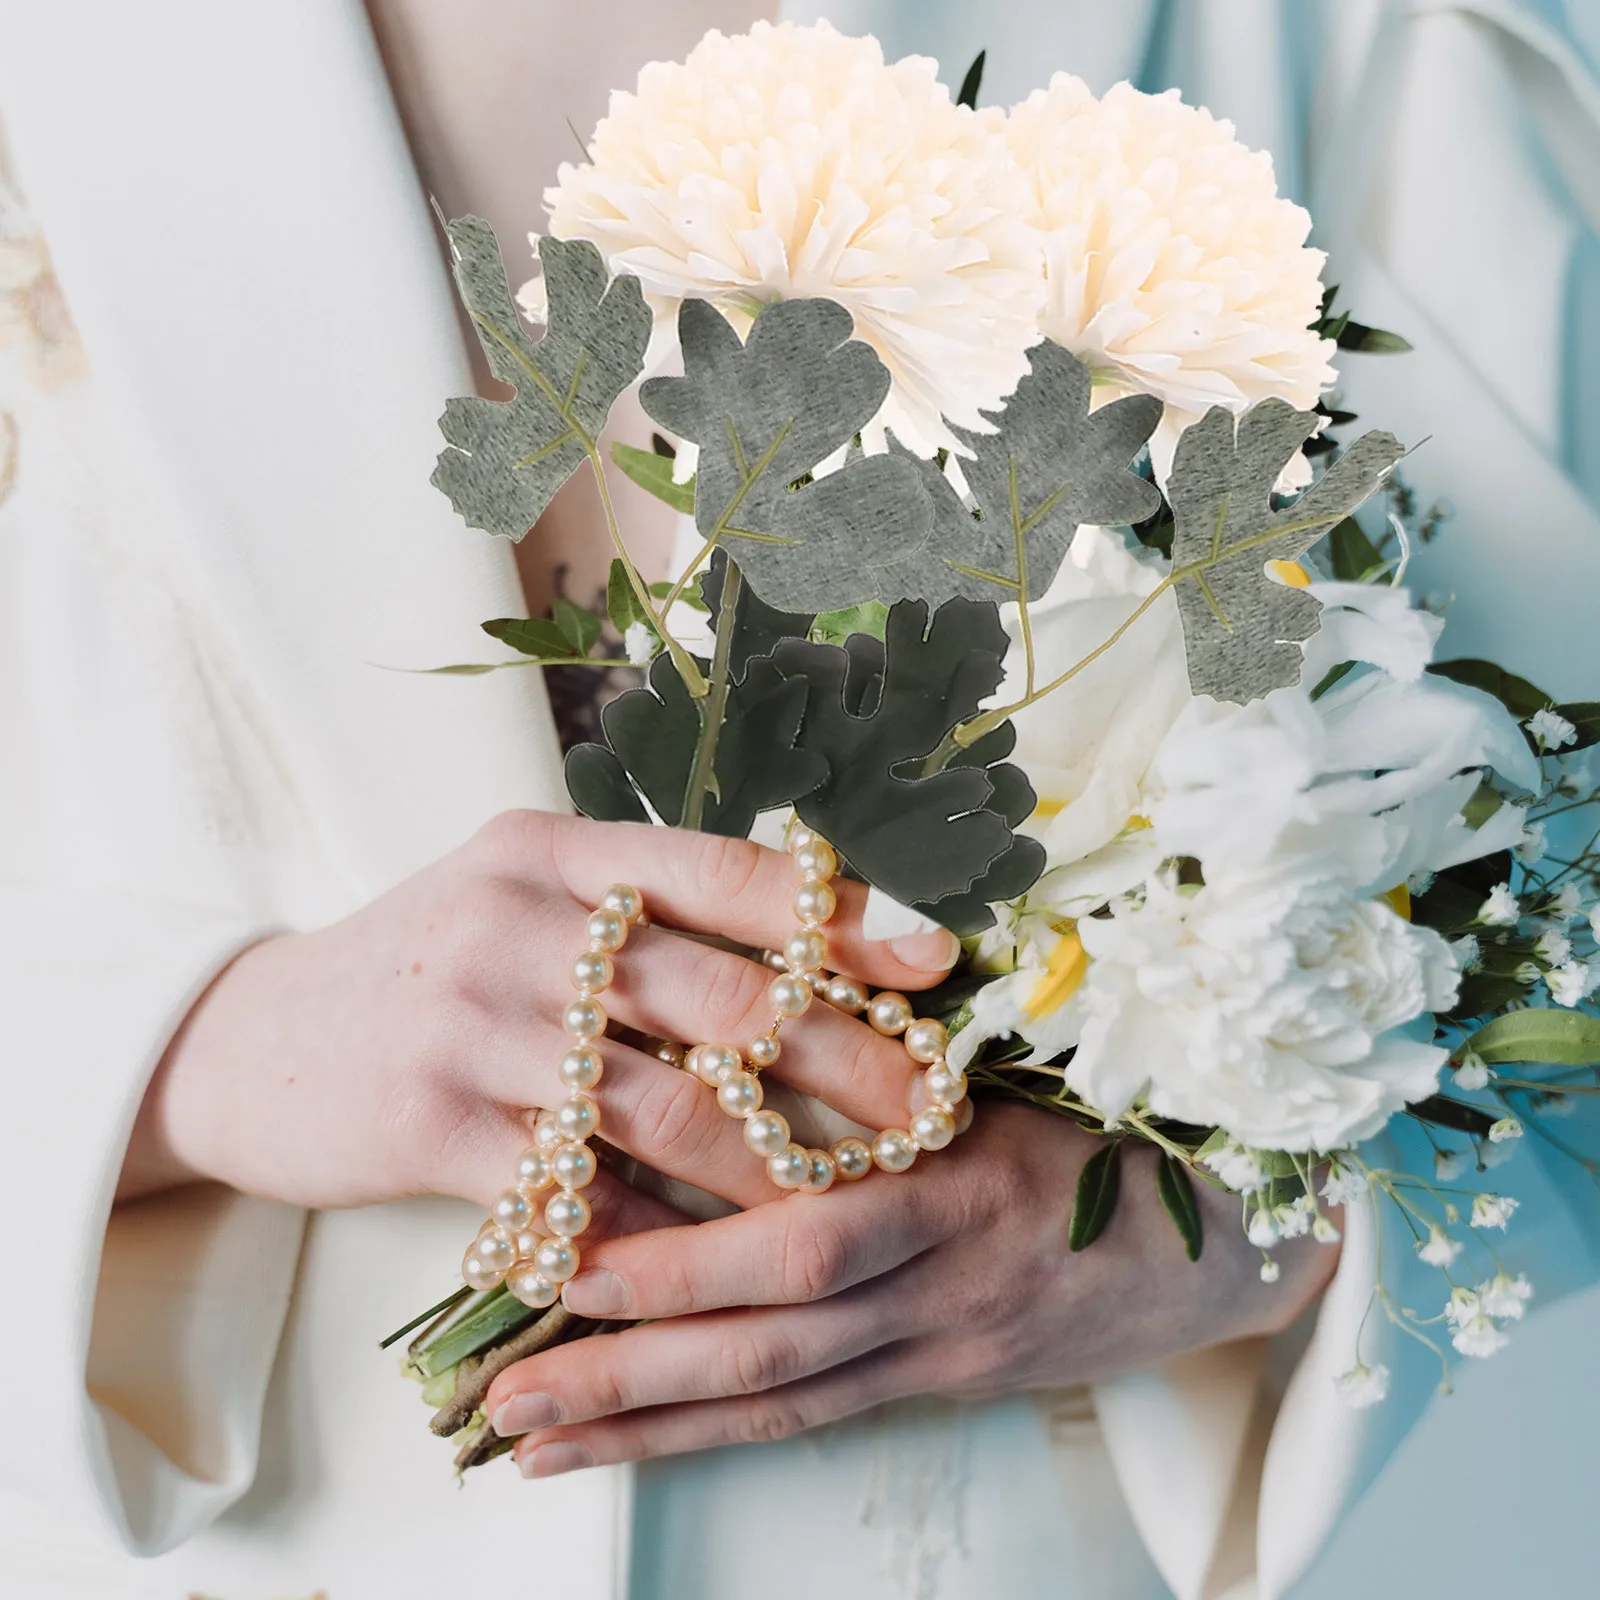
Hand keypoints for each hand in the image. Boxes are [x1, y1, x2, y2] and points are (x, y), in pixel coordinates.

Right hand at [119, 810, 959, 1214]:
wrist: (255, 1038)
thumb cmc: (428, 964)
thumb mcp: (519, 898)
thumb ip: (640, 908)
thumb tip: (806, 942)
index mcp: (556, 852)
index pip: (726, 872)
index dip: (842, 916)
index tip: (938, 958)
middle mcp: (519, 922)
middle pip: (718, 995)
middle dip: (843, 1058)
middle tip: (930, 1108)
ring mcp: (474, 1023)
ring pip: (662, 1103)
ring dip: (769, 1164)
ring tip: (849, 1198)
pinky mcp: (435, 1123)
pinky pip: (582, 1188)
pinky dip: (661, 1228)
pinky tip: (721, 1256)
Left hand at [485, 1105, 1339, 1474]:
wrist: (1230, 1231)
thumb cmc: (1114, 1113)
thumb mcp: (1022, 1057)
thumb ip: (901, 1040)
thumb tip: (769, 971)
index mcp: (956, 1182)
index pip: (803, 1233)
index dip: (684, 1257)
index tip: (562, 1243)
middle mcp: (940, 1282)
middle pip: (769, 1340)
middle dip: (630, 1366)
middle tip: (502, 1388)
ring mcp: (940, 1346)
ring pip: (778, 1401)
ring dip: (650, 1423)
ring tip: (530, 1439)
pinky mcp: (942, 1382)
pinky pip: (815, 1422)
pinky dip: (711, 1437)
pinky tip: (631, 1447)